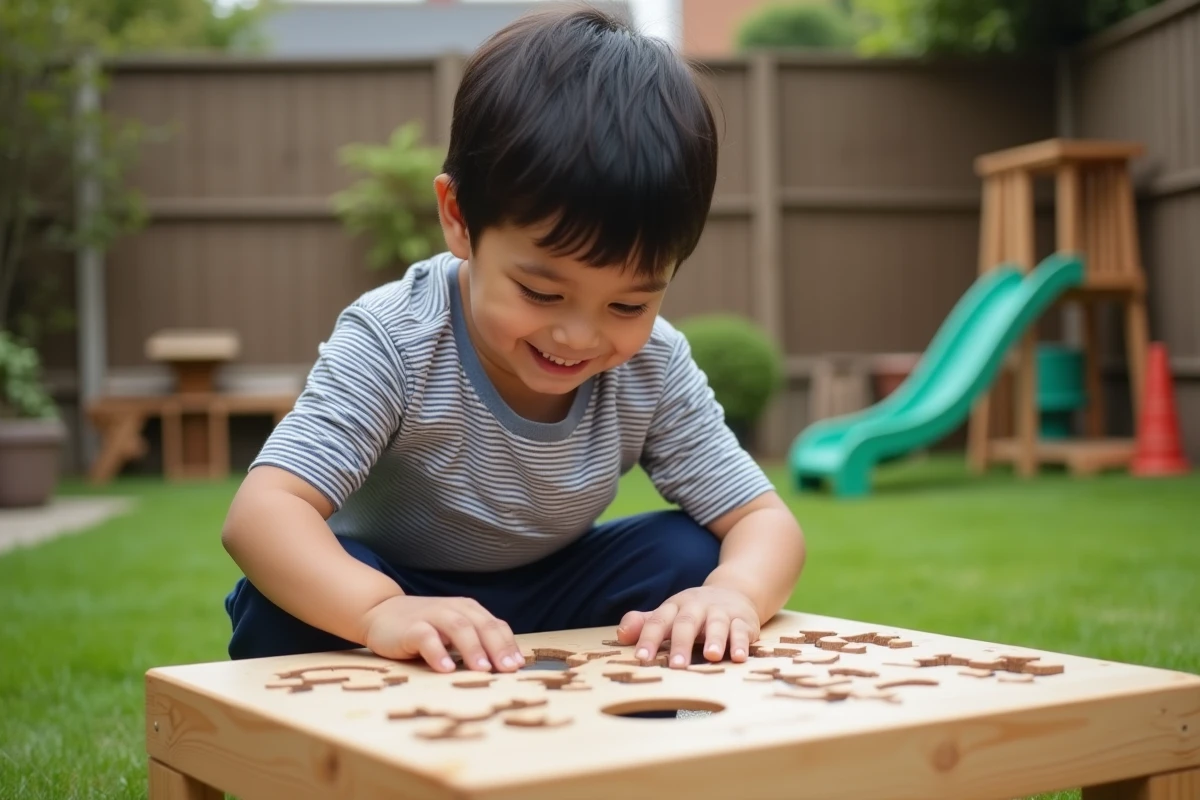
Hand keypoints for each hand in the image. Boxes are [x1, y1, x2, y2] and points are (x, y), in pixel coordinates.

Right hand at [360, 595, 524, 673]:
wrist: (381, 612)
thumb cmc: (425, 627)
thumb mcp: (454, 630)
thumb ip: (475, 641)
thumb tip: (504, 667)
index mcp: (469, 611)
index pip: (495, 626)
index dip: (509, 645)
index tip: (519, 666)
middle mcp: (454, 610)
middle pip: (482, 625)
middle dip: (498, 647)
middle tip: (508, 669)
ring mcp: (432, 616)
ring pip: (458, 628)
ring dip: (472, 648)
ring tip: (482, 669)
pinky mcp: (410, 628)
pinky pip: (426, 638)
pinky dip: (437, 652)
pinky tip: (446, 668)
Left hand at [615, 586, 760, 668]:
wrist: (734, 591)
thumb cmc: (694, 612)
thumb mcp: (669, 615)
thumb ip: (645, 624)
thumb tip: (620, 635)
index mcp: (675, 606)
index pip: (658, 621)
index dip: (649, 639)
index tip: (642, 657)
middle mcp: (697, 607)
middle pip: (686, 623)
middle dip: (681, 644)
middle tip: (676, 666)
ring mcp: (721, 613)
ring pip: (717, 625)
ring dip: (715, 640)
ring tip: (711, 656)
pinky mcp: (743, 620)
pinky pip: (742, 631)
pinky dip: (741, 643)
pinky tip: (739, 657)